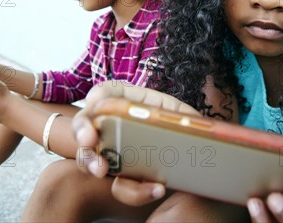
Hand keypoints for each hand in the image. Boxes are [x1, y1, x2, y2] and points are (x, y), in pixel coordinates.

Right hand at [72, 80, 198, 205]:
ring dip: (90, 162)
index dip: (97, 96)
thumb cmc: (191, 136)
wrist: (200, 169)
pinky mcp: (124, 177)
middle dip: (82, 129)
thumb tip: (186, 121)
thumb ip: (184, 119)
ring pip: (89, 155)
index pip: (107, 92)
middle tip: (88, 140)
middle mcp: (119, 125)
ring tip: (102, 170)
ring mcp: (117, 151)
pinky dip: (133, 191)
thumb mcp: (188, 121)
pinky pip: (118, 186)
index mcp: (134, 104)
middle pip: (88, 121)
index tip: (94, 104)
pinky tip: (155, 189)